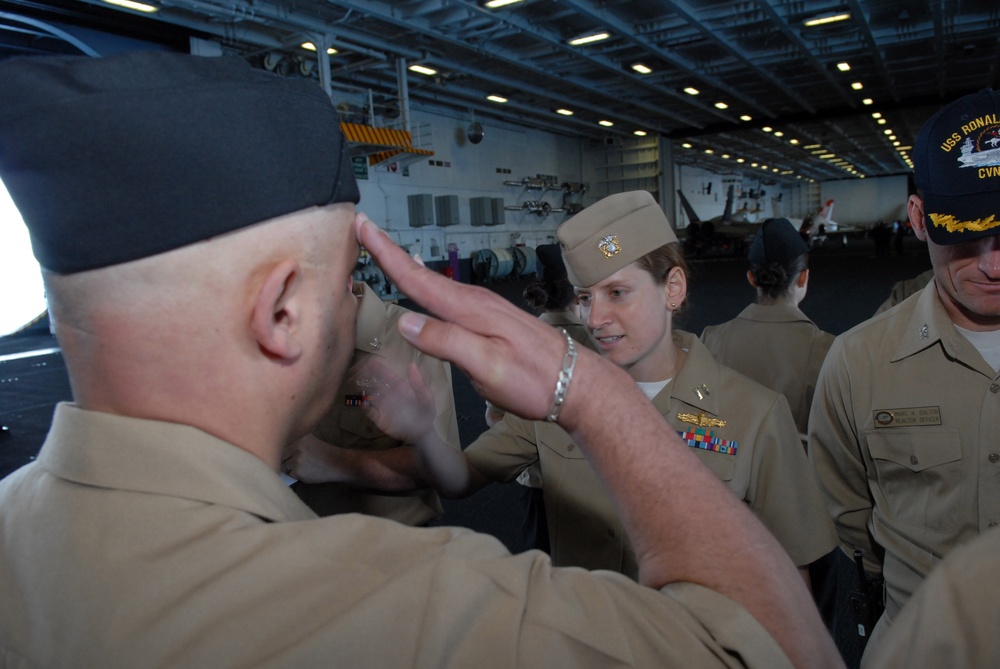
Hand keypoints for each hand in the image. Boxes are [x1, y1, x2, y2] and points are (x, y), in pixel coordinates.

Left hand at [282, 434, 345, 483]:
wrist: (337, 464)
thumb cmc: (321, 451)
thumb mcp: (309, 440)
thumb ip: (294, 440)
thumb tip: (276, 445)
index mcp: (299, 437)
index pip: (281, 443)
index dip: (282, 448)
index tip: (286, 451)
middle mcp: (297, 447)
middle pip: (280, 455)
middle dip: (286, 458)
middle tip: (298, 459)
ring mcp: (297, 460)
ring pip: (284, 465)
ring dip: (290, 467)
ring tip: (303, 465)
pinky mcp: (298, 472)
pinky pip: (290, 474)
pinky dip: (295, 474)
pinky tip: (306, 470)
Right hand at [353, 359, 436, 444]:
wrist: (422, 431)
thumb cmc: (425, 411)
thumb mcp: (425, 396)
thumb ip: (418, 382)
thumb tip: (412, 364)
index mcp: (399, 386)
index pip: (386, 374)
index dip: (377, 368)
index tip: (368, 362)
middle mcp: (389, 394)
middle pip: (374, 382)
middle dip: (364, 376)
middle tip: (354, 371)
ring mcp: (383, 405)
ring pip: (369, 395)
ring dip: (362, 389)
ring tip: (354, 384)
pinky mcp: (380, 418)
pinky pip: (370, 411)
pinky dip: (365, 408)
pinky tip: (363, 404)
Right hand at [354, 212, 575, 422]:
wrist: (576, 383)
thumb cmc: (536, 380)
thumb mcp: (488, 368)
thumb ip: (447, 343)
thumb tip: (407, 322)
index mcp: (470, 311)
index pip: (417, 278)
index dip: (387, 253)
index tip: (364, 227)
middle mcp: (476, 303)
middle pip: (423, 274)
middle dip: (391, 252)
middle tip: (365, 229)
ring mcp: (485, 309)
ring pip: (436, 285)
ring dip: (408, 268)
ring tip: (385, 252)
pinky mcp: (491, 320)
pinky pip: (451, 298)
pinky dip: (429, 286)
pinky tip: (427, 286)